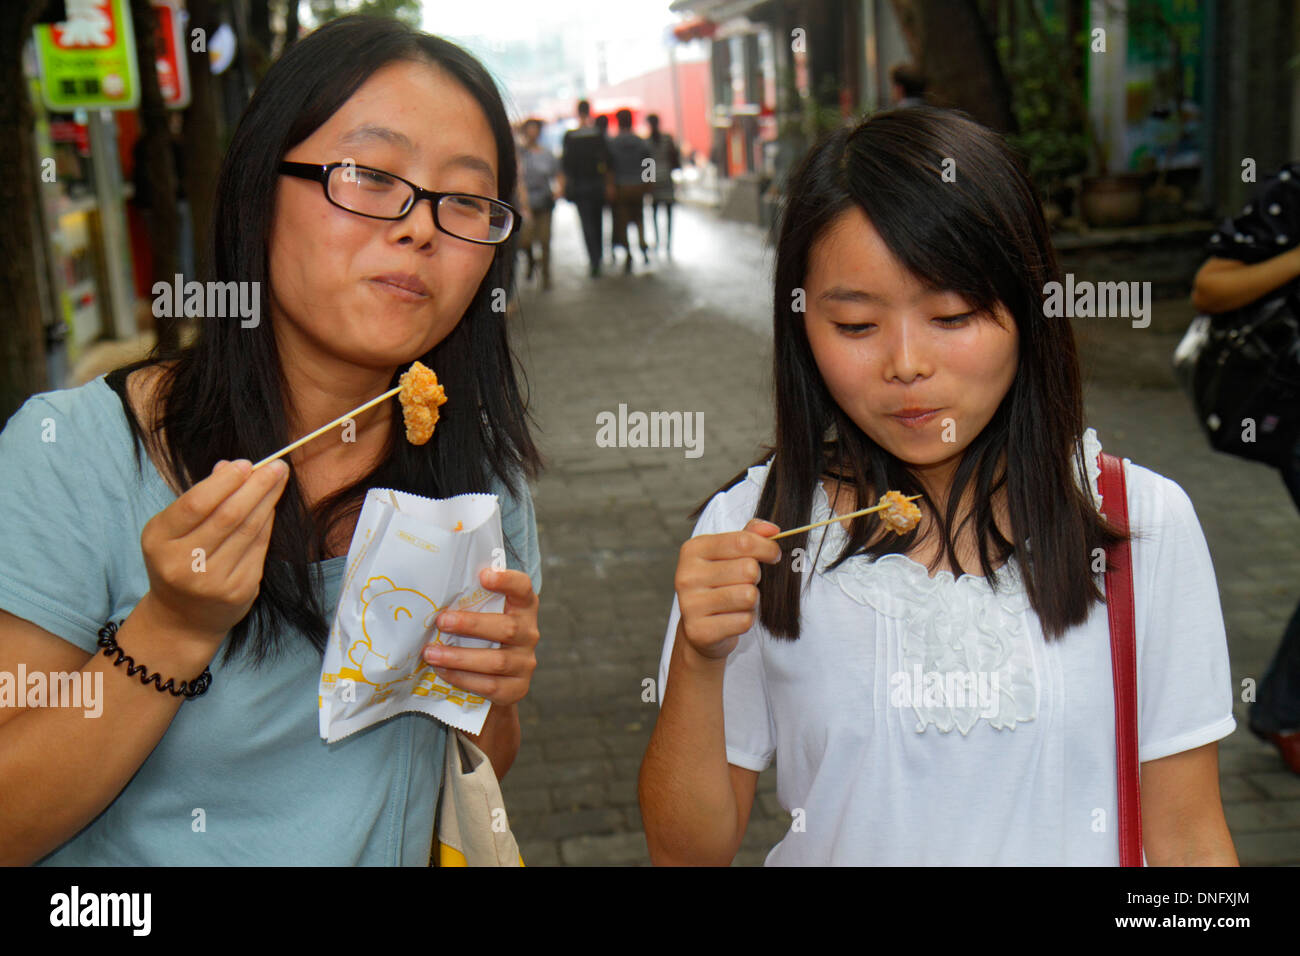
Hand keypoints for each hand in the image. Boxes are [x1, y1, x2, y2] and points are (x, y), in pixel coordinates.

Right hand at [140, 458, 290, 644]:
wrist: (182, 618)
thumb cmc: (180, 560)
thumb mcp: (173, 530)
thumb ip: (200, 499)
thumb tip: (230, 466)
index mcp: (159, 541)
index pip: (196, 504)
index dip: (225, 482)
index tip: (246, 463)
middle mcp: (183, 563)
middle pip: (228, 516)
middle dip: (256, 487)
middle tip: (276, 466)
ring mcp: (212, 580)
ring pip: (248, 530)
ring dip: (267, 501)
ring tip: (278, 479)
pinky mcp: (238, 590)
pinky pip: (259, 548)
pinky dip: (267, 523)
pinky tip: (271, 506)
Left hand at [421, 568, 539, 706]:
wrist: (496, 680)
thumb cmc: (481, 636)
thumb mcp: (482, 615)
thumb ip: (470, 603)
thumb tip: (433, 591)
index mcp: (523, 607)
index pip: (523, 588)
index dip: (507, 580)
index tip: (483, 576)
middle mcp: (530, 634)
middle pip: (508, 628)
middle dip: (471, 625)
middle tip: (441, 622)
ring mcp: (526, 663)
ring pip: (496, 661)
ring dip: (459, 657)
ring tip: (431, 653)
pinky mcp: (518, 688)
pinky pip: (491, 685)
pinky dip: (463, 678)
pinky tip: (442, 671)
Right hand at [674, 518, 781, 661]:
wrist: (700, 627)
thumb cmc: (719, 584)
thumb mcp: (729, 554)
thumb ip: (749, 535)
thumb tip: (772, 529)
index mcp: (693, 550)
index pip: (742, 541)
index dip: (767, 547)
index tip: (774, 554)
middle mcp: (687, 575)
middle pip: (748, 569)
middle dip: (756, 578)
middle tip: (745, 583)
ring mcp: (691, 605)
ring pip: (748, 596)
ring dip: (752, 601)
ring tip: (738, 601)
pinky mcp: (700, 631)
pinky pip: (744, 621)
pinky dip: (746, 620)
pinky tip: (732, 618)